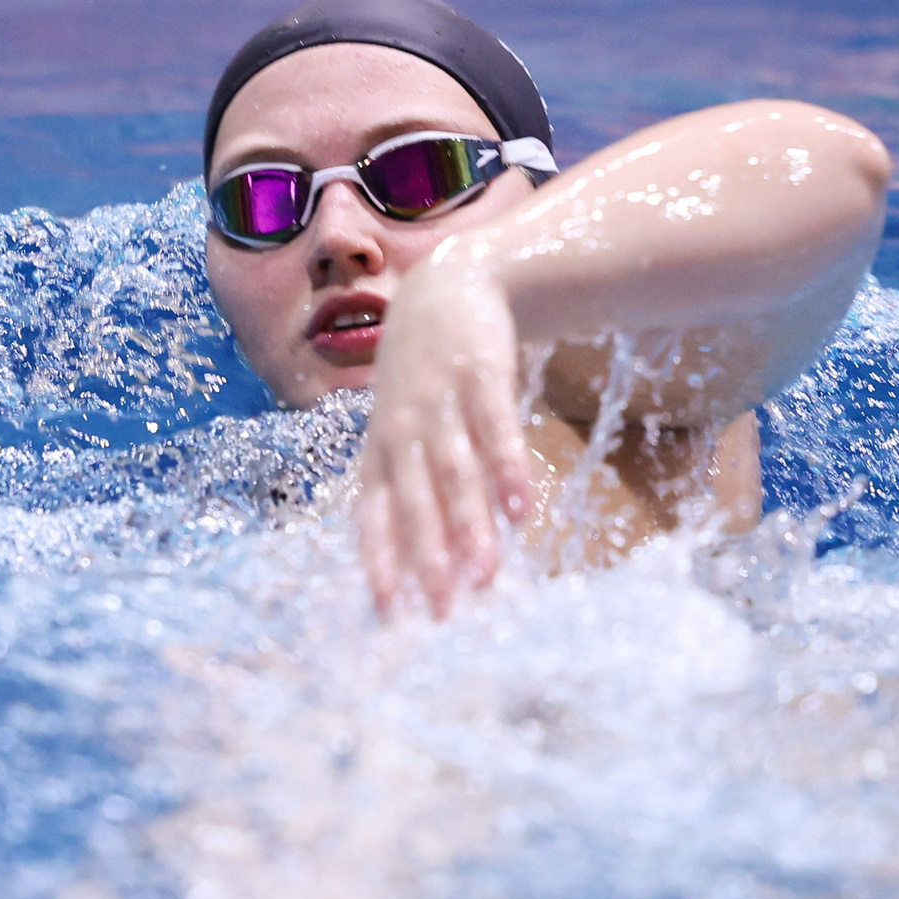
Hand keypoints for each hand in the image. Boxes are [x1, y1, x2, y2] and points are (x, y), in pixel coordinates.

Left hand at [354, 241, 536, 618]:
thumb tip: (439, 556)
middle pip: (413, 503)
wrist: (447, 285)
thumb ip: (416, 482)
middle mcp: (403, 428)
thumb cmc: (424, 374)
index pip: (373, 514)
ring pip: (453, 474)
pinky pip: (495, 431)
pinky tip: (525, 511)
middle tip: (444, 611)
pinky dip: (508, 471)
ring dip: (470, 527)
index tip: (389, 613)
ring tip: (487, 576)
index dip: (381, 561)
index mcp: (380, 447)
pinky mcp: (480, 375)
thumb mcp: (402, 423)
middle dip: (428, 560)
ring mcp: (440, 401)